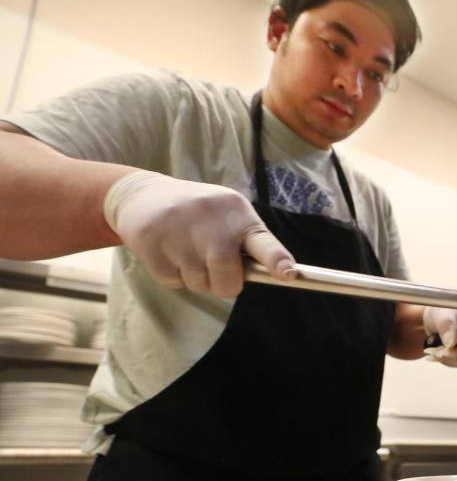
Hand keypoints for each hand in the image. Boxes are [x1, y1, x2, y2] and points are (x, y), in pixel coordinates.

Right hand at [104, 171, 294, 296]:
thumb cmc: (201, 213)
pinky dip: (174, 277)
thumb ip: (249, 244)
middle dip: (224, 285)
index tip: (289, 274)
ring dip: (196, 279)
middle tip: (215, 270)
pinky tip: (170, 253)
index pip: (263, 242)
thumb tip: (273, 276)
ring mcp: (180, 231)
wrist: (144, 194)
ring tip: (188, 253)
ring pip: (199, 284)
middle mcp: (211, 221)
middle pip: (228, 279)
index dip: (277, 261)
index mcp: (238, 213)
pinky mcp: (151, 243)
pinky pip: (173, 282)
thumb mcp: (229, 216)